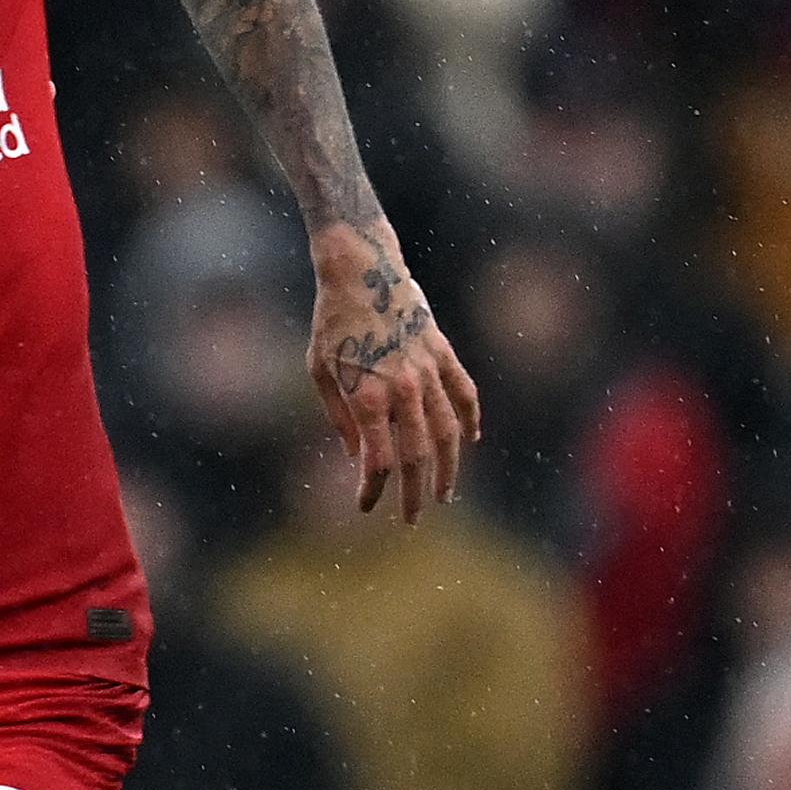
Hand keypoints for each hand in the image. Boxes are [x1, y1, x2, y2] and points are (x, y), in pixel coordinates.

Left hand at [305, 222, 480, 521]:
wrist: (362, 271)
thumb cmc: (331, 322)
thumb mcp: (318, 371)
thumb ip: (339, 416)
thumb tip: (355, 454)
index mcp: (367, 396)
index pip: (378, 460)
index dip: (373, 489)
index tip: (365, 507)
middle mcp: (403, 388)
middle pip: (417, 454)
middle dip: (414, 492)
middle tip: (411, 518)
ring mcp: (428, 370)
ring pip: (448, 430)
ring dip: (447, 466)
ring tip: (443, 492)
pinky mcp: (443, 353)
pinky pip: (465, 392)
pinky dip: (471, 418)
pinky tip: (472, 440)